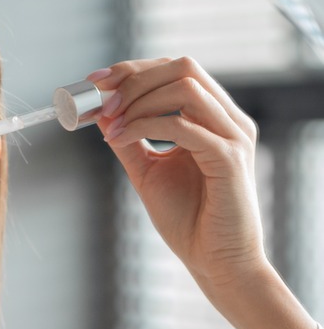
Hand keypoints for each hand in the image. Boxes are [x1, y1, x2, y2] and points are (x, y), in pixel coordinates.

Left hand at [90, 57, 264, 285]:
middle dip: (133, 78)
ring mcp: (233, 136)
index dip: (132, 69)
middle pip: (182, 66)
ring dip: (138, 100)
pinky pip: (182, 125)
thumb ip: (128, 138)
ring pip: (185, 87)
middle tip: (101, 102)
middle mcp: (228, 119)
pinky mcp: (229, 158)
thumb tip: (100, 112)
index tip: (95, 83)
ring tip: (111, 125)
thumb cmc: (188, 219)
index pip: (175, 69)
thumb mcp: (147, 169)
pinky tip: (120, 139)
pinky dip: (143, 125)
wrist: (215, 262)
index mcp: (213, 117)